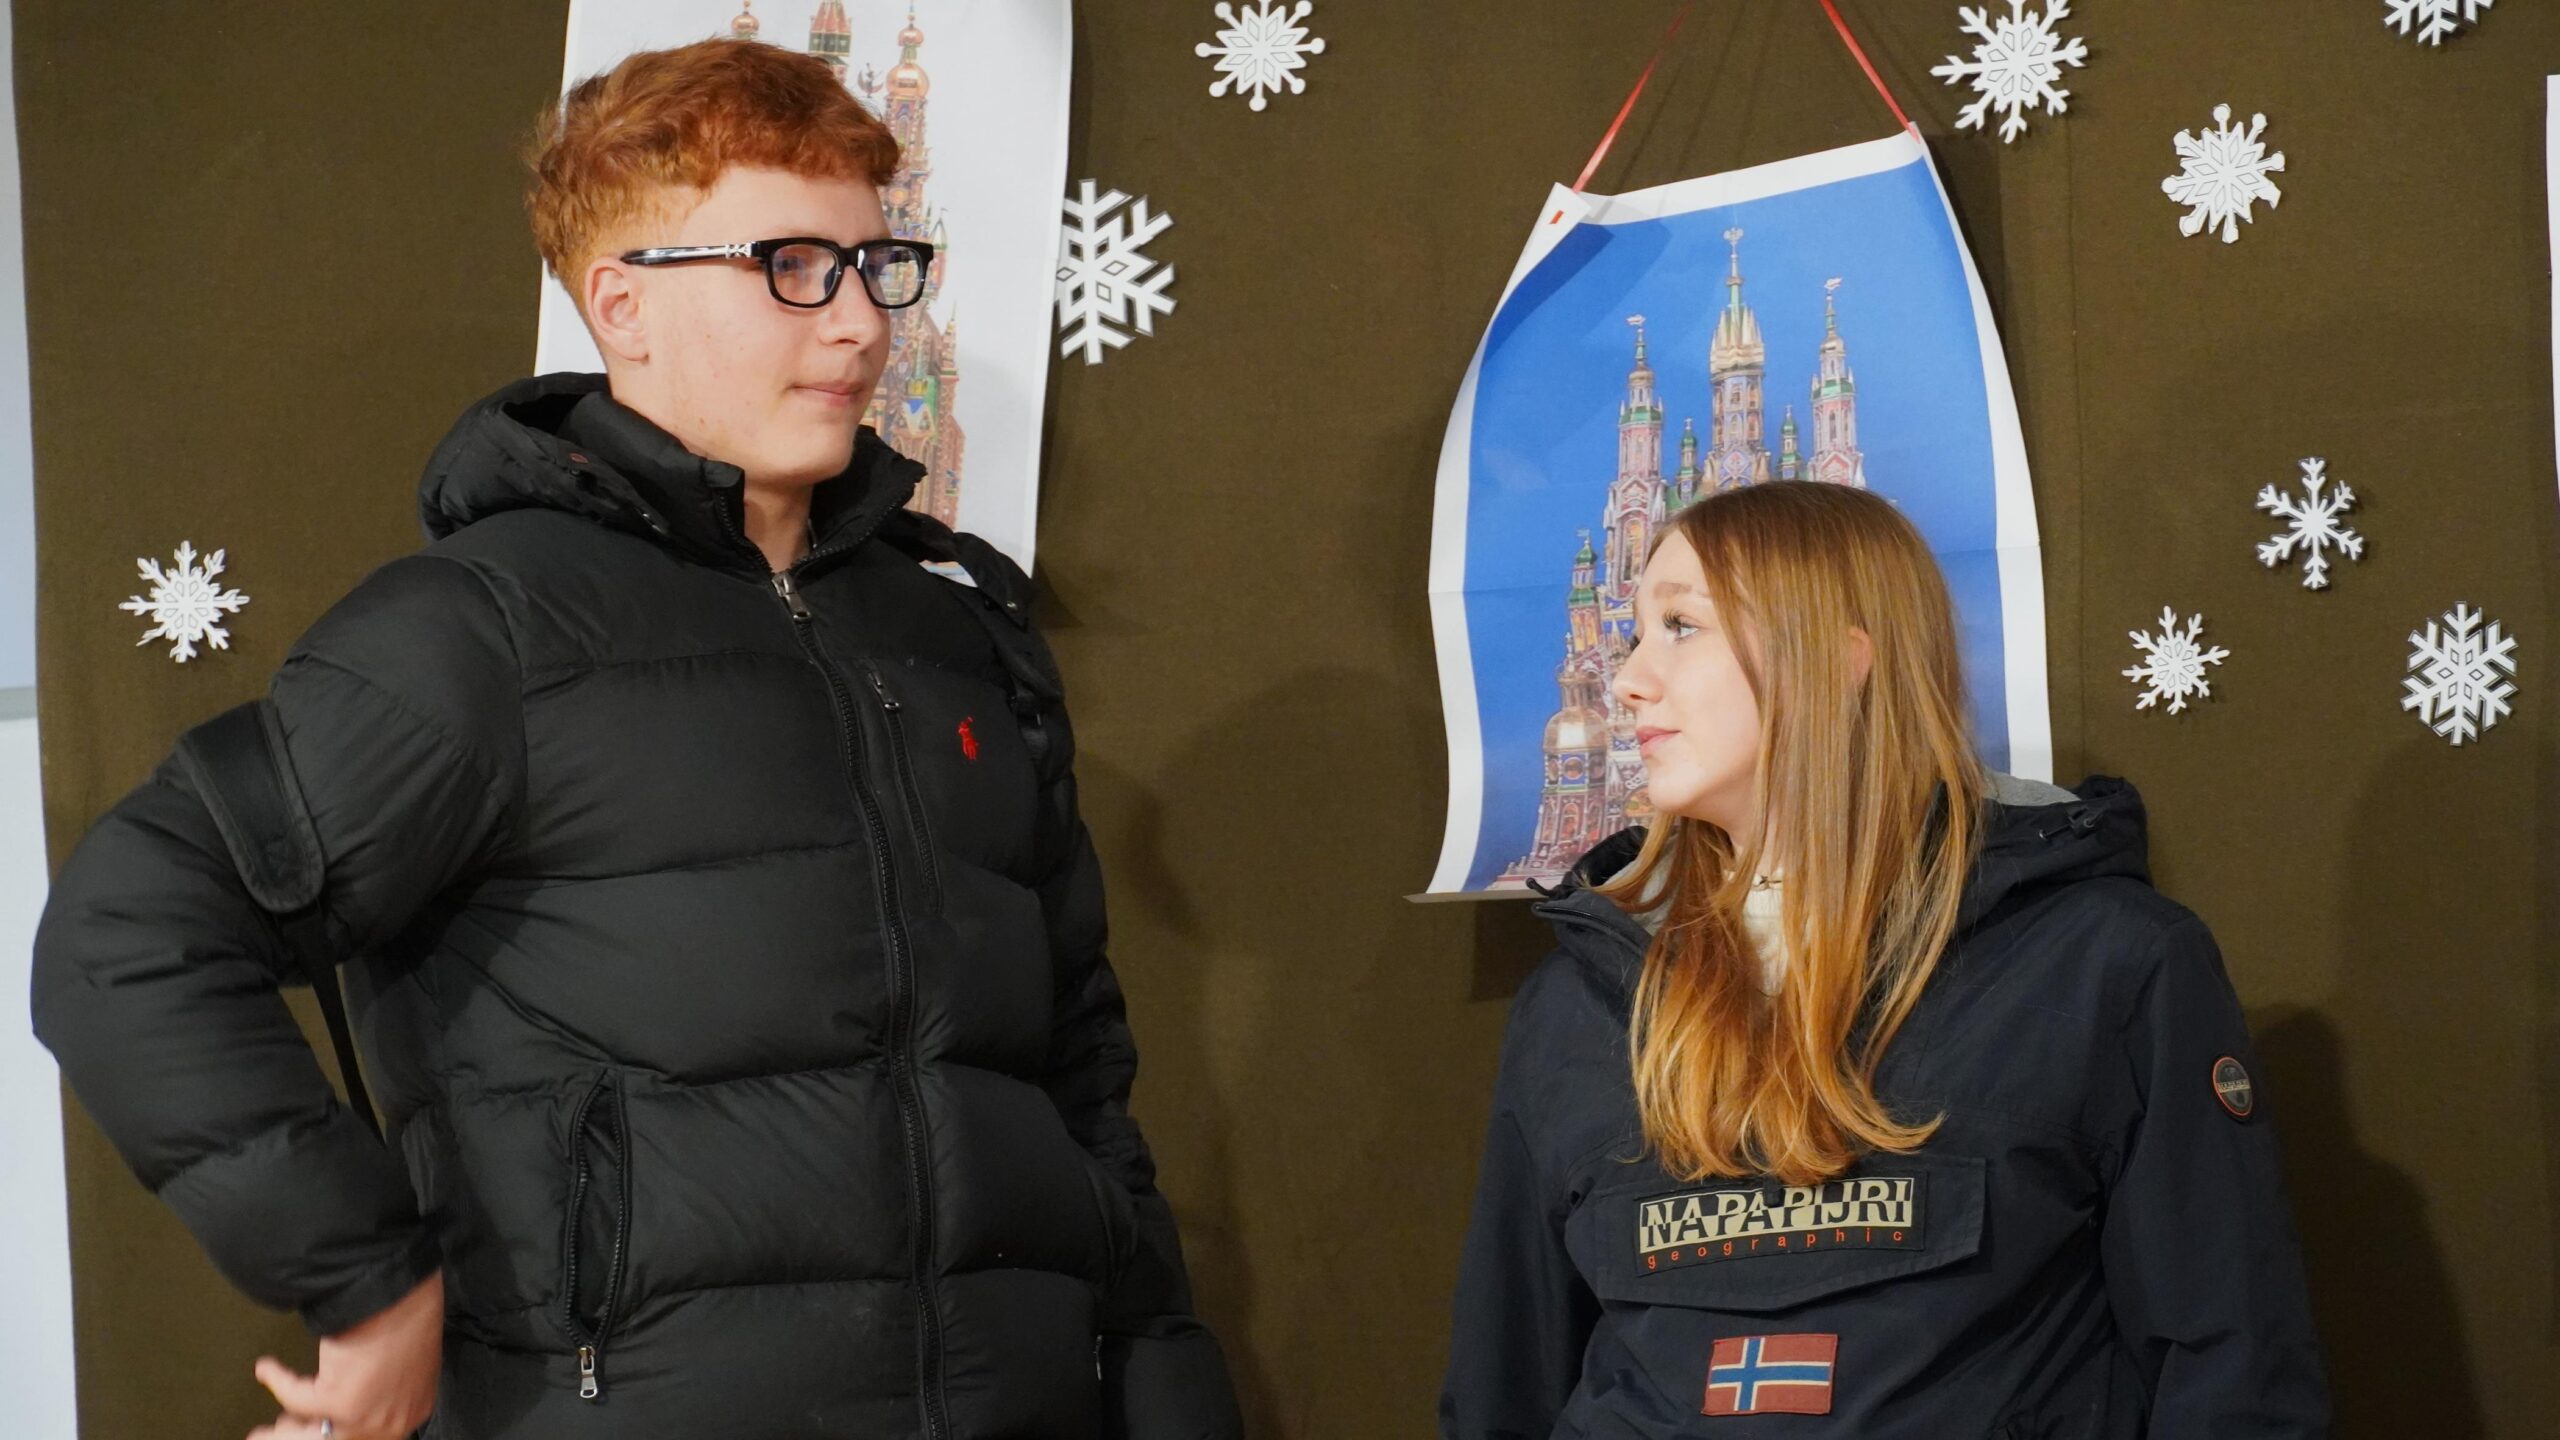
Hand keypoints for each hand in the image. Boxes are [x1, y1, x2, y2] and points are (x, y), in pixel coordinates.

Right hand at [248, 1269, 443, 1439]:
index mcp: (414, 1408)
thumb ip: (386, 1381)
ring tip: (261, 1431)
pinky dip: (277, 1380)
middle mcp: (392, 1421)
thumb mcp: (408, 1356)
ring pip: (312, 1436)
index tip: (320, 1426)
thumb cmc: (411, 1309)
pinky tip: (267, 1369)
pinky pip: (296, 1397)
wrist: (404, 1292)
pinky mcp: (340, 1402)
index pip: (367, 1433)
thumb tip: (358, 1383)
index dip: (336, 1431)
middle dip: (304, 1435)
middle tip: (284, 1428)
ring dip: (281, 1433)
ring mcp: (366, 1418)